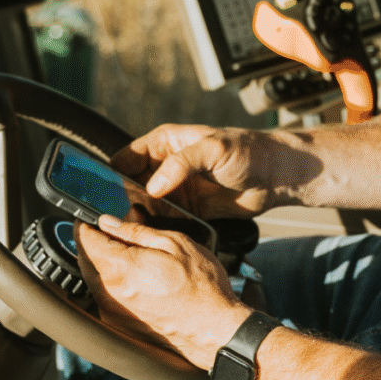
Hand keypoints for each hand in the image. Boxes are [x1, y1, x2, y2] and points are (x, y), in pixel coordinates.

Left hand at [76, 215, 249, 369]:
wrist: (213, 330)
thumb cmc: (201, 288)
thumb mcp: (174, 244)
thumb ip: (136, 232)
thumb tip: (110, 222)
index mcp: (120, 268)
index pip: (85, 239)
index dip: (87, 225)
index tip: (93, 218)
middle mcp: (109, 293)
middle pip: (85, 259)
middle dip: (95, 243)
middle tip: (116, 233)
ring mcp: (111, 311)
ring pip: (93, 278)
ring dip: (104, 263)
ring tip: (132, 256)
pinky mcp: (117, 323)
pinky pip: (104, 296)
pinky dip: (112, 283)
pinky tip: (137, 279)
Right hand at [110, 125, 320, 218]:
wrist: (276, 177)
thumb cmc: (248, 152)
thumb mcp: (213, 149)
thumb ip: (181, 164)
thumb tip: (154, 186)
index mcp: (165, 143)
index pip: (126, 157)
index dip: (113, 174)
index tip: (104, 193)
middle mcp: (166, 166)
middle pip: (130, 185)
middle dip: (122, 200)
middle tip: (118, 217)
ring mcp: (176, 190)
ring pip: (145, 205)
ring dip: (139, 217)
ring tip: (132, 229)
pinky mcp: (188, 210)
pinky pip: (164, 220)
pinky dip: (157, 228)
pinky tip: (153, 236)